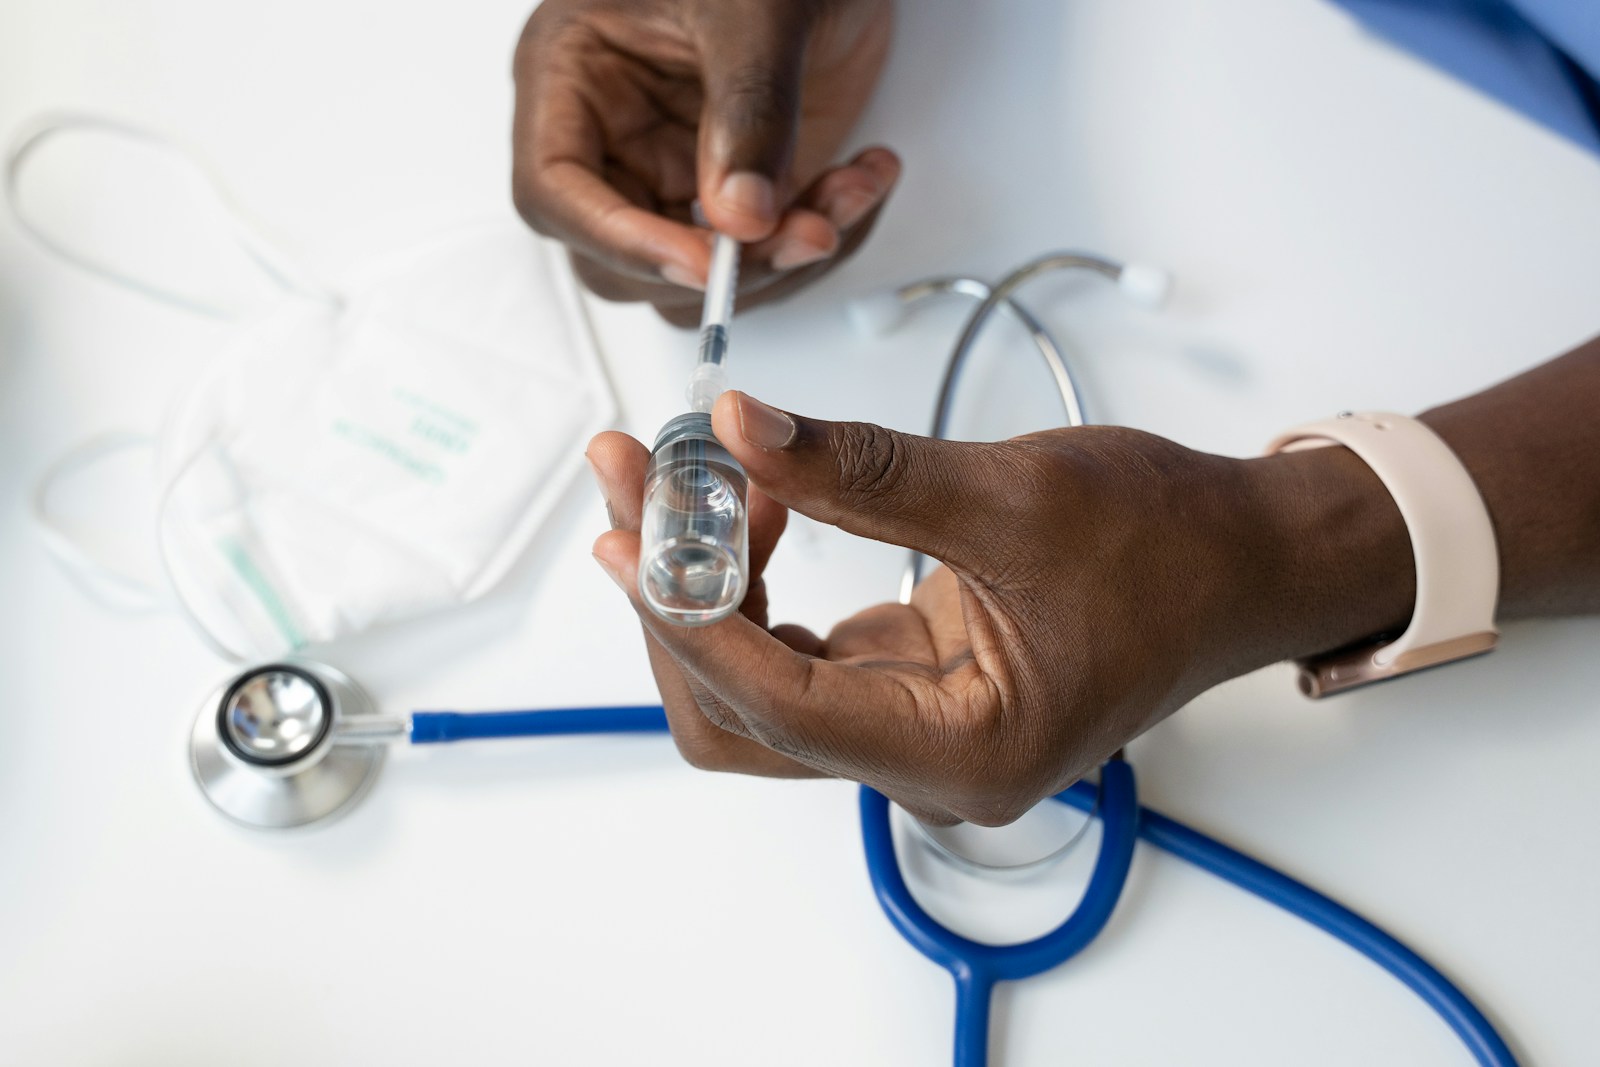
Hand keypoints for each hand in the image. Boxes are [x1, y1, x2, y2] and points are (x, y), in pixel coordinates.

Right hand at [513, 0, 898, 325]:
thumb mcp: (755, 11)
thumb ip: (748, 112)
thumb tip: (740, 216)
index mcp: (572, 74)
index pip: (554, 189)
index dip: (619, 238)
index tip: (700, 260)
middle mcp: (614, 133)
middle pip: (623, 256)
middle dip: (718, 265)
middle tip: (797, 234)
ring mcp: (676, 166)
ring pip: (700, 273)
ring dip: (782, 260)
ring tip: (848, 194)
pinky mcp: (738, 185)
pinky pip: (764, 252)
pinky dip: (820, 234)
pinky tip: (862, 183)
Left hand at [587, 392, 1416, 824]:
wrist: (1247, 560)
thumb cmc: (1170, 541)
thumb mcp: (1014, 493)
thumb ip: (863, 471)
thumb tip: (735, 426)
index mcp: (964, 752)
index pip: (779, 703)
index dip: (690, 614)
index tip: (637, 525)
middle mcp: (928, 764)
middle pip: (743, 714)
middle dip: (674, 601)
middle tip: (638, 482)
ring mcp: (914, 730)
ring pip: (756, 689)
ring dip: (704, 590)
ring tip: (685, 478)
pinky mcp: (910, 688)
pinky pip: (794, 657)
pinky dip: (754, 586)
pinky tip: (757, 507)